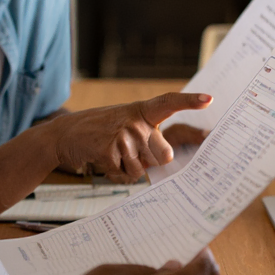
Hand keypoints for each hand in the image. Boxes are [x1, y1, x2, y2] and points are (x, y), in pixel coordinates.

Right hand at [52, 92, 211, 182]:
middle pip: (164, 156)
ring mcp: (123, 134)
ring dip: (127, 169)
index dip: (190, 101)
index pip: (169, 102)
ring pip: (142, 170)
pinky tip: (102, 158)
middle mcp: (137, 120)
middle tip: (128, 152)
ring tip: (112, 154)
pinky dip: (114, 173)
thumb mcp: (127, 127)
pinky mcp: (110, 150)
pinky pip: (124, 175)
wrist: (65, 135)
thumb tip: (166, 161)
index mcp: (143, 111)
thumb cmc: (101, 133)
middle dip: (149, 162)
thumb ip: (148, 140)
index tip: (209, 99)